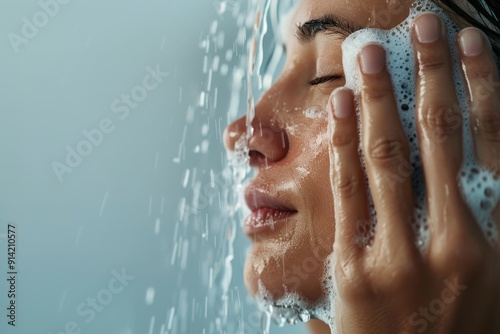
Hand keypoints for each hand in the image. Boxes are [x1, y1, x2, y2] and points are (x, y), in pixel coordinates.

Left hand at [327, 13, 499, 332]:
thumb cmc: (456, 330)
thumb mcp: (490, 279)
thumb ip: (483, 222)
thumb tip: (474, 166)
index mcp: (496, 239)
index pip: (492, 143)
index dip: (481, 87)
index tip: (469, 44)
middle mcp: (456, 240)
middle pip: (441, 136)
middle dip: (430, 73)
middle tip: (421, 24)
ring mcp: (401, 255)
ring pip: (389, 155)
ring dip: (378, 96)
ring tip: (368, 51)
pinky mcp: (356, 269)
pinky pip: (349, 191)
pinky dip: (343, 142)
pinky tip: (339, 105)